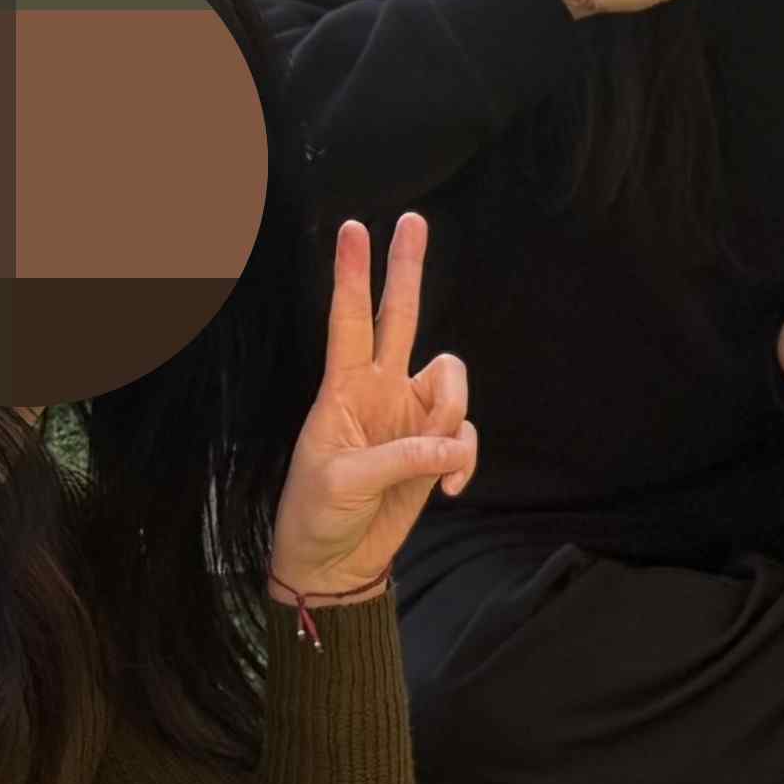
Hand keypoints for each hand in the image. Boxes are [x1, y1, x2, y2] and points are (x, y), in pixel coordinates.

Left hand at [271, 215, 472, 596]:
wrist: (335, 563)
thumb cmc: (318, 515)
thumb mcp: (345, 482)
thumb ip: (400, 457)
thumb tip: (451, 446)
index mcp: (343, 389)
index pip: (348, 321)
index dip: (351, 277)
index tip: (353, 230)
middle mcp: (380, 391)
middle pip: (400, 317)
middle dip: (406, 269)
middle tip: (413, 221)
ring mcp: (410, 417)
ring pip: (452, 383)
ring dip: (453, 417)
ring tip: (435, 462)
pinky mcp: (433, 450)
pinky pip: (465, 437)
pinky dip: (462, 462)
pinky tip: (447, 489)